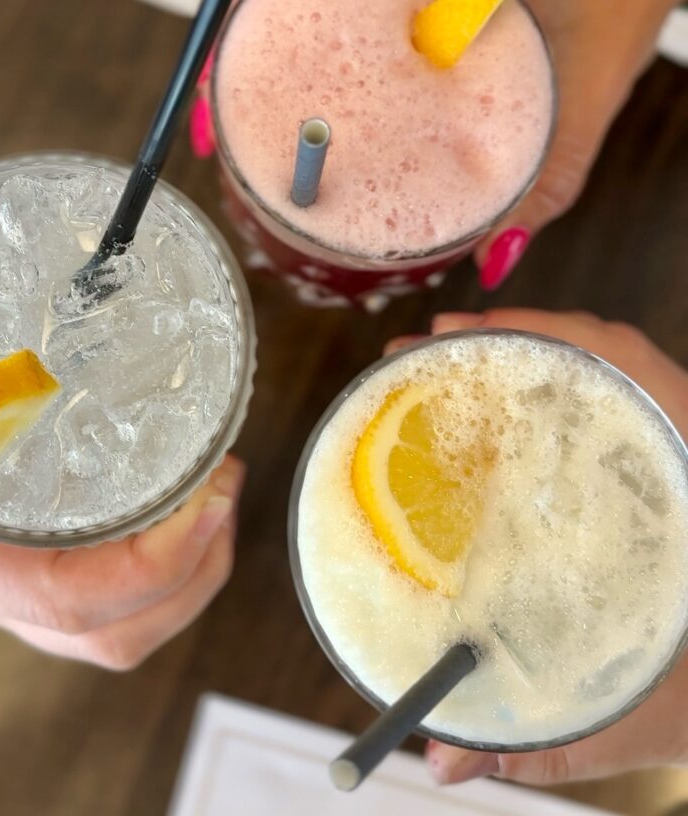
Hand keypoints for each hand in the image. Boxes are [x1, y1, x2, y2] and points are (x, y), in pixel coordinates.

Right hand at [0, 336, 243, 668]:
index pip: (64, 595)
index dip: (153, 559)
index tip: (209, 494)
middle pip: (115, 635)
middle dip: (195, 568)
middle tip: (227, 484)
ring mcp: (5, 606)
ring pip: (115, 637)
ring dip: (187, 579)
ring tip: (216, 503)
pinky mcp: (14, 594)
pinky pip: (101, 617)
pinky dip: (157, 580)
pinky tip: (173, 521)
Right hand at [204, 0, 687, 287]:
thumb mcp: (589, 90)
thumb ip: (544, 180)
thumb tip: (490, 257)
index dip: (246, 4)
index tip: (224, 83)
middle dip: (240, 33)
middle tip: (224, 114)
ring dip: (265, 27)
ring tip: (245, 103)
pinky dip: (304, 22)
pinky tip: (301, 78)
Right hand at [388, 308, 687, 783]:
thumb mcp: (658, 716)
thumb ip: (556, 744)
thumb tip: (444, 760)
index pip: (628, 362)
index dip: (537, 330)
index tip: (455, 335)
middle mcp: (683, 449)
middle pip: (602, 352)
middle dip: (509, 338)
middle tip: (427, 352)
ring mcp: (678, 455)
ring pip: (607, 375)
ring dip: (529, 361)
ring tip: (454, 372)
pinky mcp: (669, 477)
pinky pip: (614, 412)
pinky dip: (556, 397)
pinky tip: (508, 427)